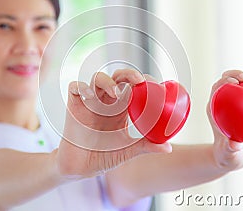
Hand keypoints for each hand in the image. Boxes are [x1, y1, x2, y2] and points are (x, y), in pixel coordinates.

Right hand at [56, 69, 171, 178]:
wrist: (80, 168)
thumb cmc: (104, 157)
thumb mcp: (127, 151)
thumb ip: (146, 146)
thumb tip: (168, 148)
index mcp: (121, 109)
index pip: (132, 86)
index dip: (142, 81)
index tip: (154, 83)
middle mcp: (106, 102)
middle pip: (117, 78)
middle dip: (128, 74)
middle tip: (139, 80)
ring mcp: (90, 102)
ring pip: (97, 78)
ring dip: (108, 81)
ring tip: (116, 93)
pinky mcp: (74, 105)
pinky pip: (75, 87)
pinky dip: (81, 87)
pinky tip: (89, 96)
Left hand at [206, 70, 242, 170]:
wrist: (240, 157)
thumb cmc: (229, 156)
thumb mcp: (229, 154)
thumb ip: (230, 150)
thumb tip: (234, 144)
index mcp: (215, 107)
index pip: (217, 87)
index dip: (224, 80)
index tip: (235, 82)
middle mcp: (227, 102)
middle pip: (230, 79)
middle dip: (238, 73)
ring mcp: (241, 102)